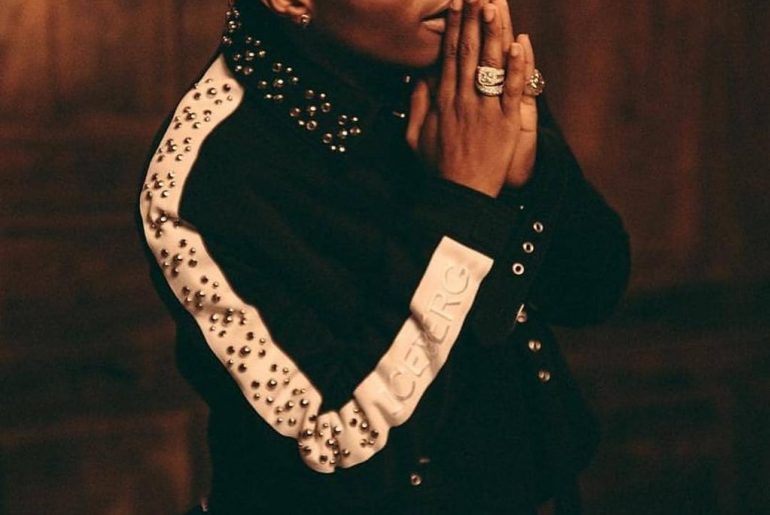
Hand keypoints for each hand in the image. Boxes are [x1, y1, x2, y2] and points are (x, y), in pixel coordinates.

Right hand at [407, 0, 537, 192]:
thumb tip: (418, 76)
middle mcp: (463, 100)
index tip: (456, 3)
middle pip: (468, 52)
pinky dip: (517, 68)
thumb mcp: (415, 136)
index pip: (449, 56)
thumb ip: (417, 104)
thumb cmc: (437, 168)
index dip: (454, 27)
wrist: (459, 195)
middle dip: (472, 19)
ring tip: (494, 4)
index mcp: (443, 101)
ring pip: (490, 65)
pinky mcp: (506, 124)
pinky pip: (512, 91)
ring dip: (494, 33)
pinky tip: (519, 44)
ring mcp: (485, 110)